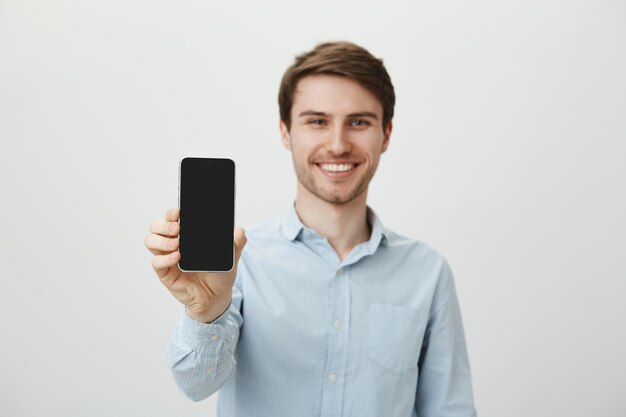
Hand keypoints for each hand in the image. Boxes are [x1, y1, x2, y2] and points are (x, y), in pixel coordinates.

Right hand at [145, 208, 246, 322]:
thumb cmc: (219, 272)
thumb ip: (236, 243)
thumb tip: (240, 231)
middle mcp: (173, 243)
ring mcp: (167, 258)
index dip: (171, 213)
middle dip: (163, 224)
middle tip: (177, 228)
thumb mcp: (231, 256)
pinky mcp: (165, 273)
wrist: (217, 296)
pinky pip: (156, 263)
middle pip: (156, 227)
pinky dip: (165, 258)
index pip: (172, 218)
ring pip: (151, 241)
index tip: (178, 212)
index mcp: (186, 234)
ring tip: (177, 243)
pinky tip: (177, 257)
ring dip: (161, 240)